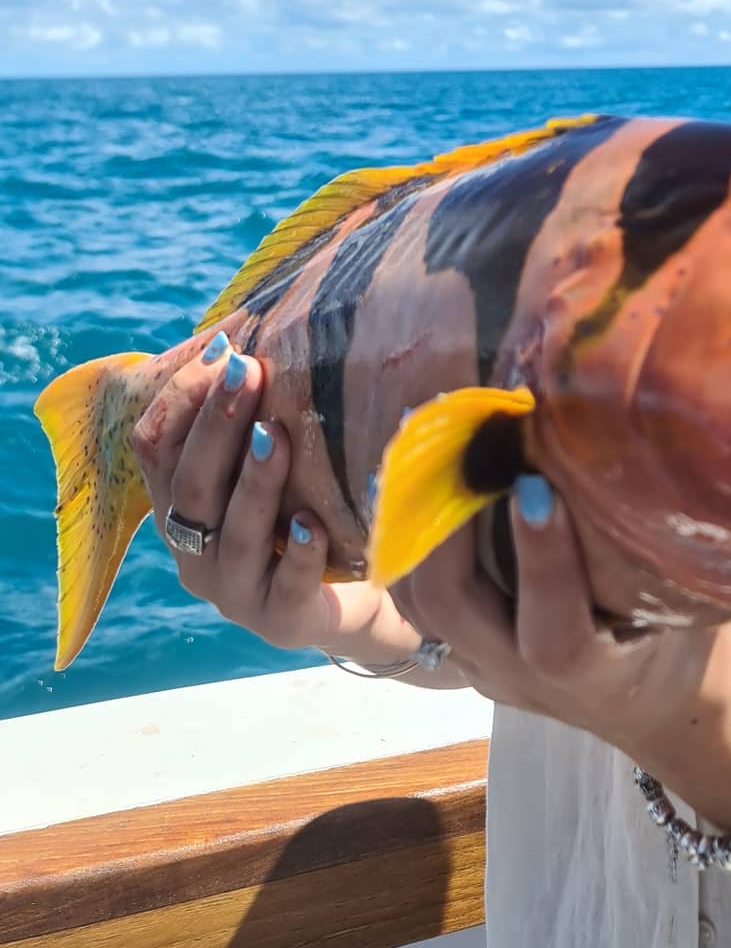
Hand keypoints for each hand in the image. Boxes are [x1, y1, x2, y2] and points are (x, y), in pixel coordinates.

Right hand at [131, 330, 387, 652]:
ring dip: (254, 480)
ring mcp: (234, 591)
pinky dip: (295, 554)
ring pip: (231, 533)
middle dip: (218, 424)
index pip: (155, 448)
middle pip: (191, 484)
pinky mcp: (280, 621)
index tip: (224, 348)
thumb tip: (256, 326)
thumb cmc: (308, 514)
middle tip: (250, 371)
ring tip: (278, 436)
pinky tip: (310, 525)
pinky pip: (283, 587)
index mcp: (183, 506)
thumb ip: (258, 412)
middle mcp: (195, 550)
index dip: (181, 398)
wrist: (357, 601)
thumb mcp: (276, 465)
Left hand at [391, 474, 730, 771]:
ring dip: (417, 527)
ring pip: (420, 602)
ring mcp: (485, 666)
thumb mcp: (703, 607)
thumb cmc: (693, 650)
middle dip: (447, 524)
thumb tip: (679, 454)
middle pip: (454, 608)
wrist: (661, 716)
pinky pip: (419, 600)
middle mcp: (522, 676)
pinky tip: (416, 479)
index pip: (554, 630)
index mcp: (591, 676)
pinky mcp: (466, 651)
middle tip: (459, 442)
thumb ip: (681, 551)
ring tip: (429, 448)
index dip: (541, 558)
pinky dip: (411, 541)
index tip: (534, 481)